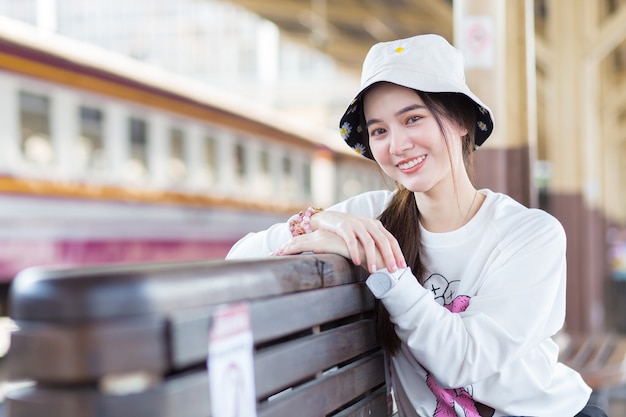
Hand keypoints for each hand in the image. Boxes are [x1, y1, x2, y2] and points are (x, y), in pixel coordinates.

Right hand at [281, 211, 405, 272]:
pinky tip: (356, 262)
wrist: (327, 218)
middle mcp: (368, 223)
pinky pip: (351, 241)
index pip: (390, 239)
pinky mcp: (343, 226)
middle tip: (392, 271)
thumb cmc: (346, 231)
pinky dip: (355, 252)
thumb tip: (384, 263)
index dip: (397, 253)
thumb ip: (373, 243)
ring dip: (372, 257)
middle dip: (389, 257)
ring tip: (373, 271)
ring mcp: (356, 224)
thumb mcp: (363, 234)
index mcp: (375, 225)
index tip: (403, 266)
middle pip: (382, 241)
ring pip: (368, 242)